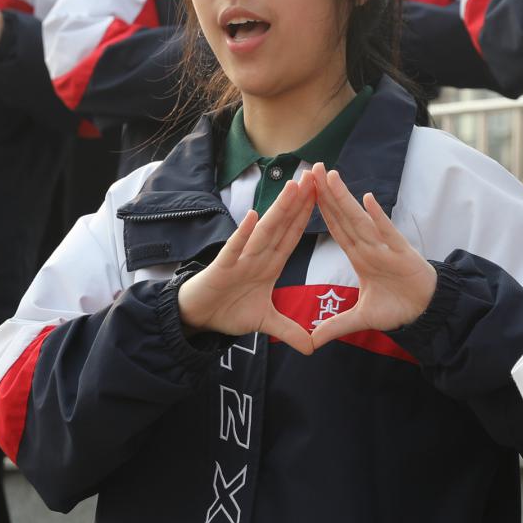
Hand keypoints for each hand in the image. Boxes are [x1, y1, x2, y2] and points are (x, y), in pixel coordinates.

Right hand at [176, 171, 318, 353]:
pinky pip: (235, 249)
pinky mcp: (222, 268)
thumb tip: (313, 347)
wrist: (198, 318)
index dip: (308, 215)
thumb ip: (289, 330)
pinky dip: (243, 234)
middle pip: (282, 226)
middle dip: (299, 202)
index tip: (324, 194)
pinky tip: (252, 216)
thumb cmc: (228, 311)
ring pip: (264, 232)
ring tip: (294, 187)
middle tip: (315, 176)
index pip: (292, 235)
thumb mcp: (265, 323)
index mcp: (269, 264)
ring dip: (279, 210)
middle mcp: (257, 256)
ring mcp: (240, 259)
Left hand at [306, 169, 438, 343]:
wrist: (428, 312)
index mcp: (360, 255)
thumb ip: (336, 325)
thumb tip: (312, 341)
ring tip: (330, 176)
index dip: (320, 209)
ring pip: (360, 220)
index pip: (336, 227)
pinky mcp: (402, 253)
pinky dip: (379, 217)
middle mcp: (370, 246)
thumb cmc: (398, 308)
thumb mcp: (361, 319)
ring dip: (345, 198)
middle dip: (327, 193)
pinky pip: (388, 233)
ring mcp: (385, 247)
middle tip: (311, 167)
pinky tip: (368, 200)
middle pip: (343, 216)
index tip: (304, 190)